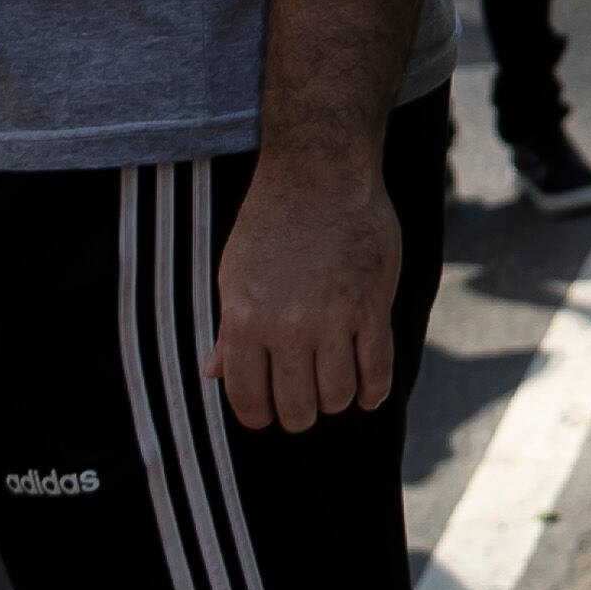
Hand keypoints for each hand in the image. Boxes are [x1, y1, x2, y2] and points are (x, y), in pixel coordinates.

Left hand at [206, 152, 398, 430]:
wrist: (319, 173)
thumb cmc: (270, 221)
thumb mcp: (234, 275)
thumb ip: (228, 331)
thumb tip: (213, 375)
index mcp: (243, 320)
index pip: (247, 399)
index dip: (259, 416)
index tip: (269, 413)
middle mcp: (285, 325)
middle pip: (296, 406)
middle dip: (299, 414)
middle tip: (304, 403)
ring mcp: (332, 316)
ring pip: (336, 394)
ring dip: (335, 400)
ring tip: (334, 388)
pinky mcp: (372, 304)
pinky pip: (377, 368)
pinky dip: (373, 391)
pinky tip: (368, 392)